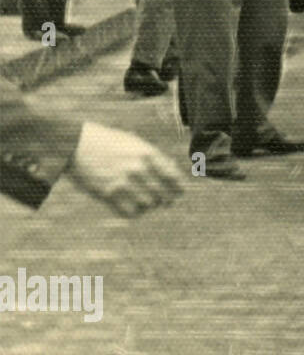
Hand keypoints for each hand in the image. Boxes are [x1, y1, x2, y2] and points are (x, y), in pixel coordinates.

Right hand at [68, 121, 183, 216]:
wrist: (74, 143)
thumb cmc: (107, 141)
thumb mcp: (135, 142)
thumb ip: (154, 156)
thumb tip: (173, 170)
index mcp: (148, 154)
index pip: (175, 179)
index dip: (179, 189)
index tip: (177, 193)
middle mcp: (138, 168)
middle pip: (165, 195)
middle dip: (166, 200)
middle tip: (163, 201)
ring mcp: (123, 182)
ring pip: (149, 205)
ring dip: (149, 206)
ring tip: (145, 201)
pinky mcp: (107, 194)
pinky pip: (130, 212)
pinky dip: (135, 212)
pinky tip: (132, 207)